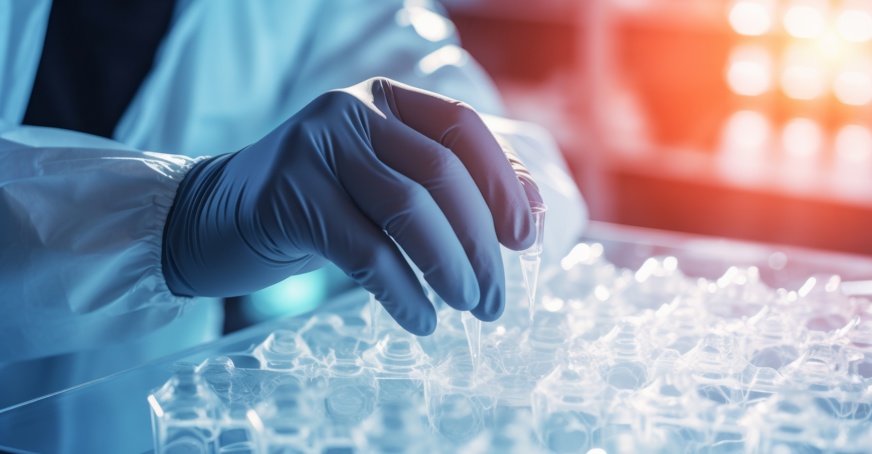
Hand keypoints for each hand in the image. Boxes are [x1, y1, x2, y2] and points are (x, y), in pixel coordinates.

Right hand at [162, 77, 536, 334]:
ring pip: (408, 209)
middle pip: (440, 173)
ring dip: (450, 267)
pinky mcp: (288, 195)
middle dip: (480, 242)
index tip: (525, 239)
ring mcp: (315, 147)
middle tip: (495, 298)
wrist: (215, 217)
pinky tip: (421, 320)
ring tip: (469, 307)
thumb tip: (530, 217)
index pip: (461, 128)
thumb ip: (443, 186)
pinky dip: (403, 292)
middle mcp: (351, 111)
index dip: (504, 181)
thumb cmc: (315, 205)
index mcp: (383, 99)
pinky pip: (366, 250)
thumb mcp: (380, 181)